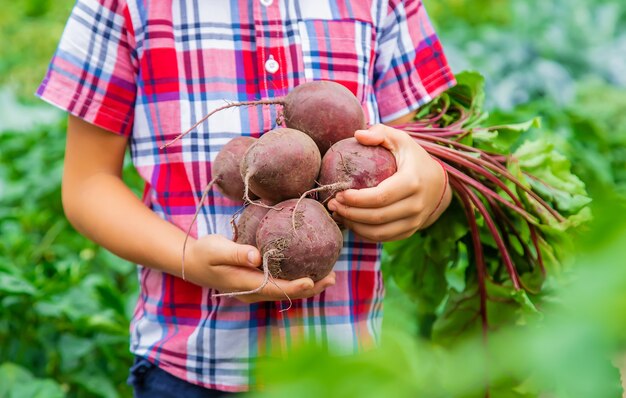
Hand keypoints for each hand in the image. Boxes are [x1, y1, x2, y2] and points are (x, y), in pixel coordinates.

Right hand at [183, 234, 335, 302]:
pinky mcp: (257, 284)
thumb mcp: (217, 249)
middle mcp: (253, 292)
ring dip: (308, 286)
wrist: (193, 263)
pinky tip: (311, 271)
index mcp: (245, 284)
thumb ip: (236, 252)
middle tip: (332, 277)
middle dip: (310, 288)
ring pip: (286, 291)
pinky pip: (281, 285)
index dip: (295, 286)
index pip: (275, 288)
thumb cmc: (205, 253)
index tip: (313, 280)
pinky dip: (297, 280)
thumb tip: (257, 256)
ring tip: (330, 276)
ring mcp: (256, 290)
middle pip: (286, 293)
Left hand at [327, 124, 450, 241]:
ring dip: (354, 225)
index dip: (357, 199)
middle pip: (377, 217)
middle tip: (332, 204)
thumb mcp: (400, 140)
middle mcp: (416, 205)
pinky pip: (383, 238)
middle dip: (350, 213)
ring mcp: (414, 221)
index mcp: (412, 182)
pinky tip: (350, 222)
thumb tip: (357, 135)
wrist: (438, 184)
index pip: (380, 197)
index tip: (339, 193)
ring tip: (338, 214)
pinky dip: (364, 233)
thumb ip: (380, 133)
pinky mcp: (409, 231)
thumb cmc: (412, 158)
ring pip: (379, 232)